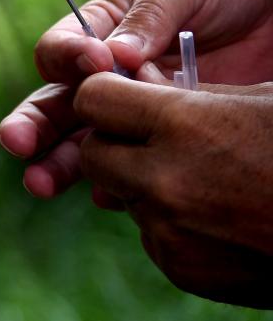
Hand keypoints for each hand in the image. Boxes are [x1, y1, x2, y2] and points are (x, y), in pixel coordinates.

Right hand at [0, 0, 272, 196]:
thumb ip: (147, 16)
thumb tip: (114, 54)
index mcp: (97, 31)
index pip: (60, 48)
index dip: (68, 56)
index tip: (96, 60)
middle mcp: (103, 78)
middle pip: (54, 103)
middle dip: (32, 124)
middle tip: (17, 141)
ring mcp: (131, 115)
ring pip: (82, 143)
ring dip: (58, 164)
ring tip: (40, 182)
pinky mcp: (161, 143)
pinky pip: (130, 169)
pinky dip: (117, 186)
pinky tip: (113, 196)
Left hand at [74, 75, 272, 307]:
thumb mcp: (258, 98)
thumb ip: (190, 91)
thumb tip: (140, 81)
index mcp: (183, 125)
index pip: (92, 98)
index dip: (104, 92)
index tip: (122, 94)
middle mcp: (164, 181)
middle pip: (93, 152)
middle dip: (113, 141)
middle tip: (149, 137)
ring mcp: (169, 231)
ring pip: (121, 195)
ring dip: (142, 182)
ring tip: (199, 176)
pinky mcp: (180, 267)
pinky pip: (149, 233)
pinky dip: (168, 221)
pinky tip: (215, 212)